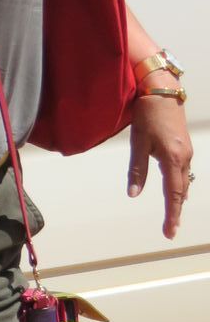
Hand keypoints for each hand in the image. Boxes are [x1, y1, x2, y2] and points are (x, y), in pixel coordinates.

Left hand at [127, 92, 192, 238]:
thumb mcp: (138, 142)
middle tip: (170, 228)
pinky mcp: (184, 145)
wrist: (161, 90)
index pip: (174, 194)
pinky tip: (176, 189)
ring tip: (173, 214)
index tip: (169, 231)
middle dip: (175, 210)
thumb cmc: (148, 114)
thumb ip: (137, 169)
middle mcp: (184, 157)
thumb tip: (134, 194)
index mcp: (173, 159)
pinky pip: (183, 171)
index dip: (171, 214)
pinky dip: (180, 184)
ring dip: (178, 198)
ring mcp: (186, 151)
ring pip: (184, 181)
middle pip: (181, 190)